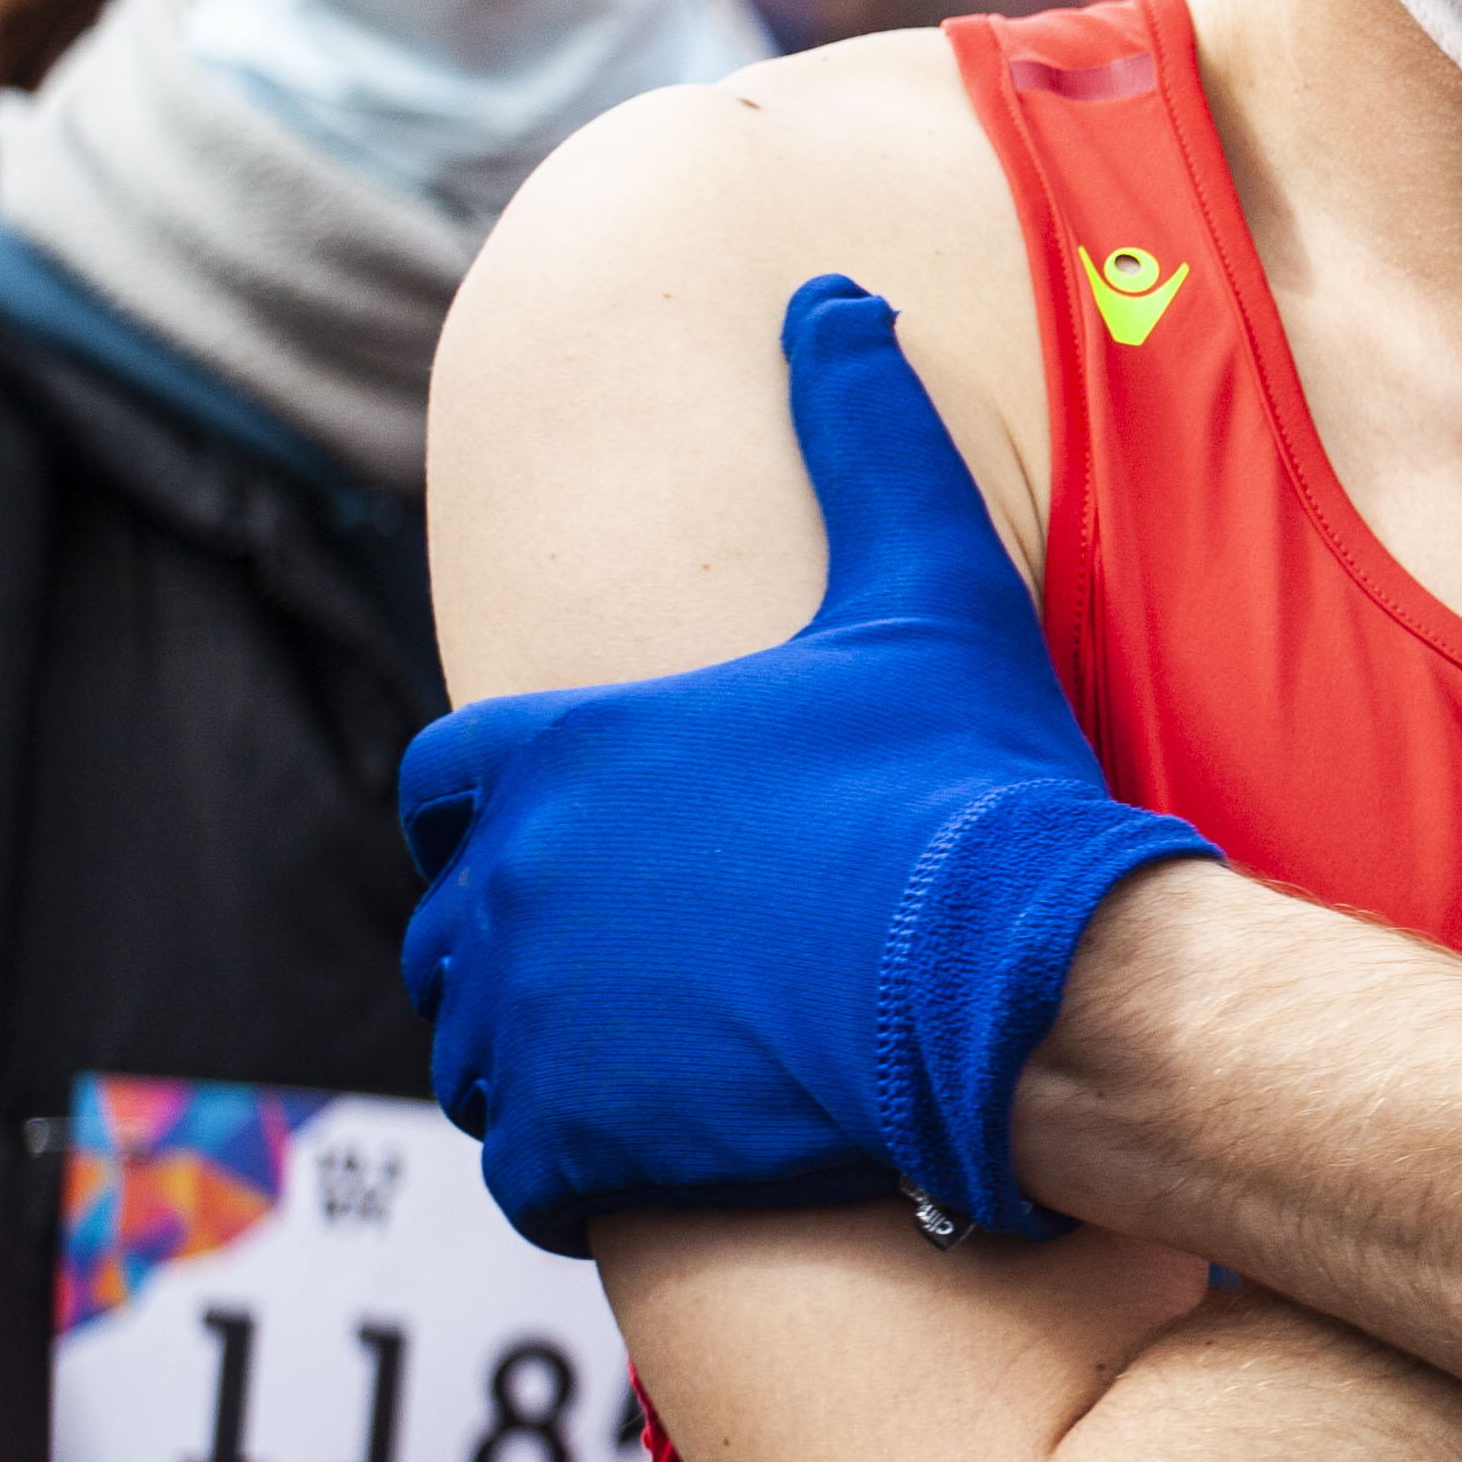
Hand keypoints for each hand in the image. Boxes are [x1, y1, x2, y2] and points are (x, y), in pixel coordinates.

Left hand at [399, 276, 1215, 1253]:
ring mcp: (532, 1025)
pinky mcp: (572, 1142)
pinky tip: (664, 1145)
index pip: (447, 782)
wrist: (1014, 979)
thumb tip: (829, 291)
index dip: (505, 807)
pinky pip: (521, 1170)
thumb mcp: (926, 581)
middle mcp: (512, 885)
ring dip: (544, 1056)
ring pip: (478, 1054)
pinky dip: (577, 1165)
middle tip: (645, 956)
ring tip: (657, 1055)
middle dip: (524, 942)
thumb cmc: (965, 780)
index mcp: (562, 750)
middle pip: (452, 928)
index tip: (589, 835)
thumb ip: (864, 429)